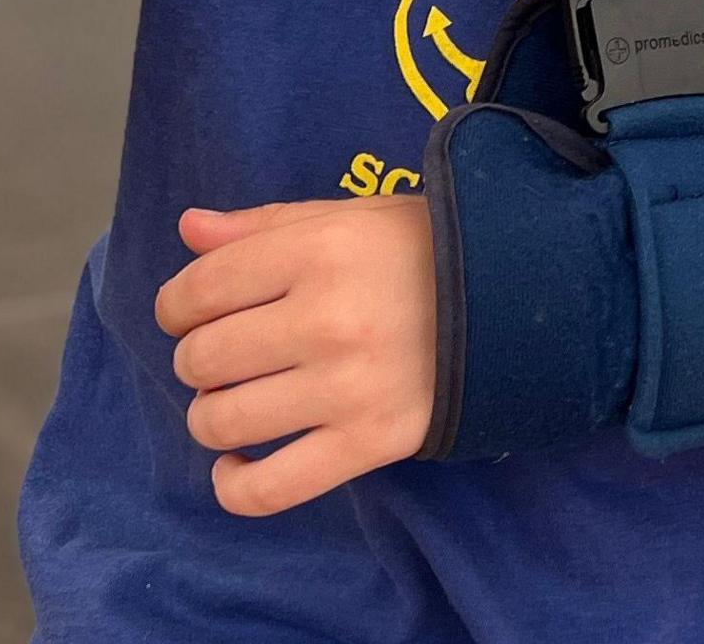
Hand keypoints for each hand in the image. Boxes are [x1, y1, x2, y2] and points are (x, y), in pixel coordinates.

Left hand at [156, 198, 437, 516]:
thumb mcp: (352, 217)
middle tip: (228, 356)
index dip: (176, 306)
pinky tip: (235, 467)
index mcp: (320, 251)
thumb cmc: (426, 252)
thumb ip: (266, 224)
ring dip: (212, 417)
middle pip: (203, 359)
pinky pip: (270, 487)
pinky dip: (234, 486)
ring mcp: (348, 387)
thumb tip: (188, 229)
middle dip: (198, 360)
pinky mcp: (370, 443)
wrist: (528, 300)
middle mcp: (327, 319)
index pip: (200, 289)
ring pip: (222, 422)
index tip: (189, 313)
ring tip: (236, 404)